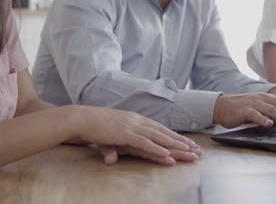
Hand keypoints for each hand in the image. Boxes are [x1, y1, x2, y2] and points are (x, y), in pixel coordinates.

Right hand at [69, 106, 200, 164]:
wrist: (78, 119)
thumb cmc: (93, 126)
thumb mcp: (111, 136)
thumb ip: (118, 145)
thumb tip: (116, 157)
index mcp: (136, 119)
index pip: (160, 129)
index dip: (175, 137)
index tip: (188, 144)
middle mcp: (138, 121)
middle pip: (164, 133)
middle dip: (182, 142)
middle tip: (196, 151)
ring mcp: (132, 127)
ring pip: (159, 138)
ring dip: (175, 146)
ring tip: (189, 153)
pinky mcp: (124, 134)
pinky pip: (144, 143)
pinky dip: (157, 149)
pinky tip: (168, 155)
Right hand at [213, 91, 275, 130]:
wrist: (222, 106)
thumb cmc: (243, 110)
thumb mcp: (261, 109)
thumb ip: (274, 113)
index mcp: (269, 98)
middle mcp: (264, 99)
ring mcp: (254, 104)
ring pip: (273, 110)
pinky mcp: (244, 111)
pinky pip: (255, 115)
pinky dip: (263, 119)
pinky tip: (269, 125)